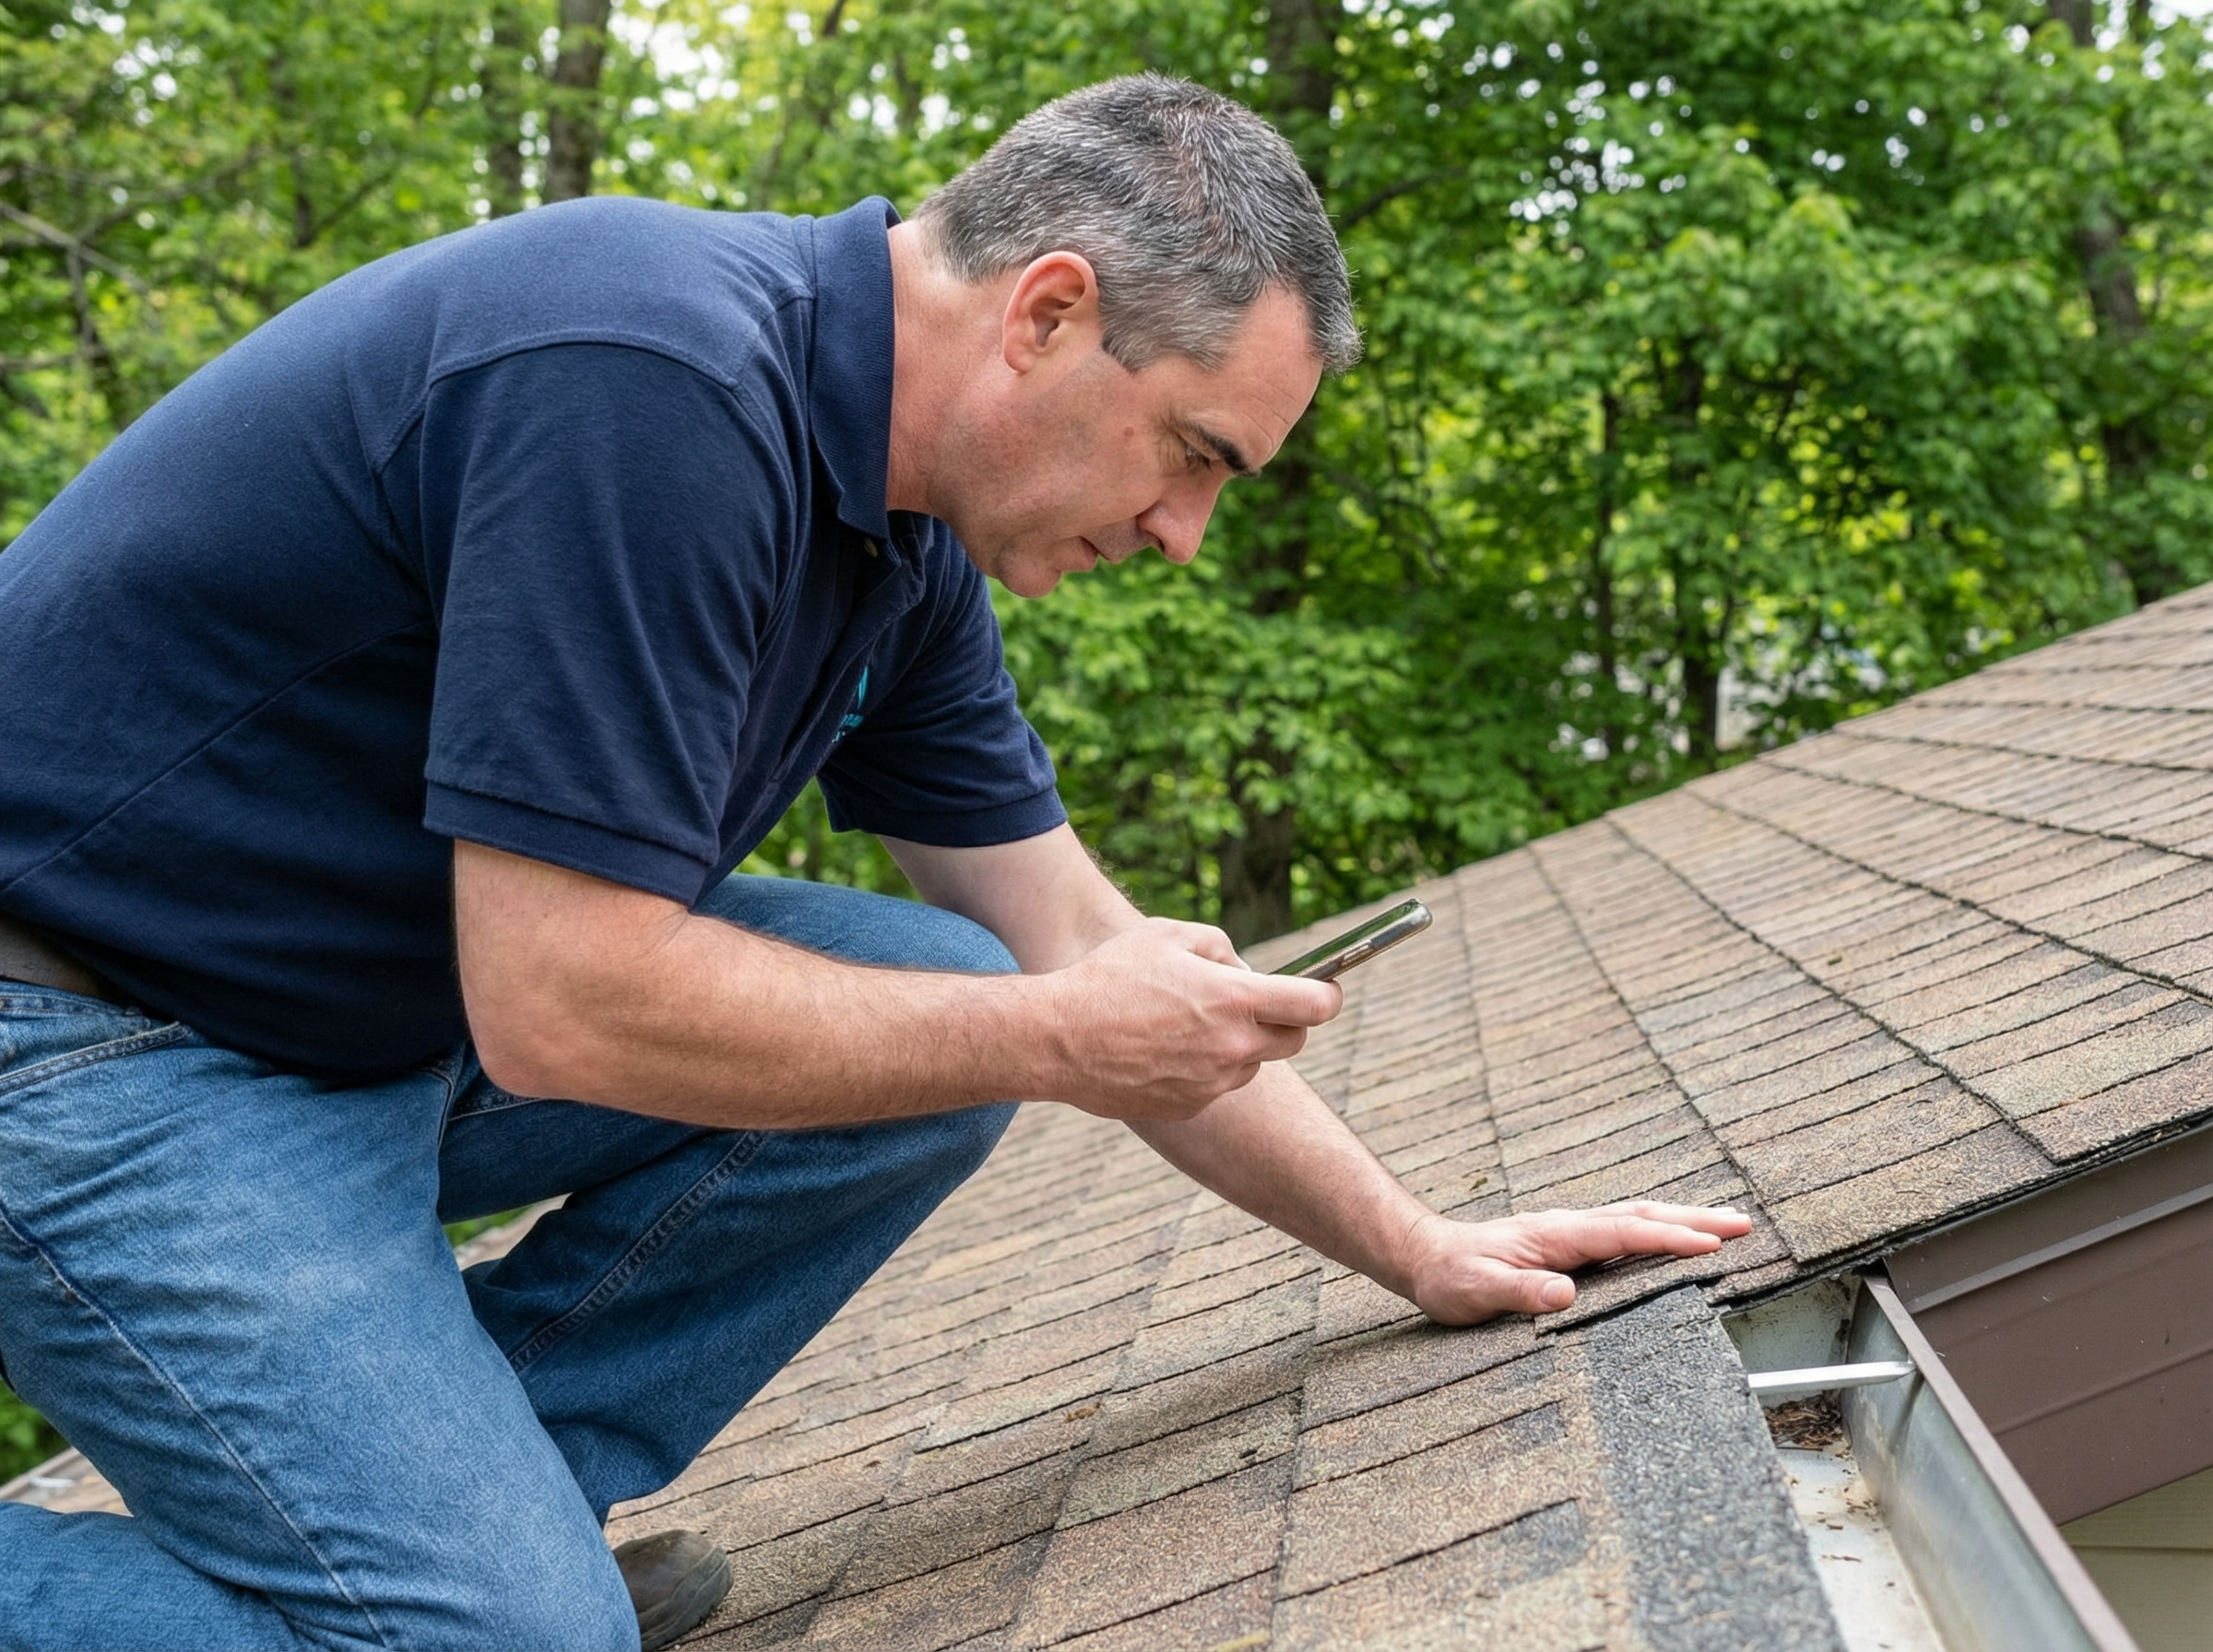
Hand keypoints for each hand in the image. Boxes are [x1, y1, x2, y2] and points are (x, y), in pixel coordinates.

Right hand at [1029, 918, 1340, 1120]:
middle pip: (1295, 1041)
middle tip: (1253, 1003)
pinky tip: (1160, 1050)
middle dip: (1285, 1020)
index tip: (1323, 991)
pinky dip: (1202, 1069)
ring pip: (1249, 1064)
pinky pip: (1214, 1087)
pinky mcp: (1188, 1108)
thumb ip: (1220, 946)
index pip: (1315, 1006)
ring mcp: (1211, 1084)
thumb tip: (1245, 970)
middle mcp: (1232, 1047)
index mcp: (1234, 1000)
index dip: (1327, 996)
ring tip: (1184, 1023)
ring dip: (1236, 1044)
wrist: (1057, 1038)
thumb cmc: (1109, 977)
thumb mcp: (1166, 935)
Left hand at [1399, 1201, 1754, 1324]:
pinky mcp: (1570, 1244)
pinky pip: (1625, 1231)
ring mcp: (1571, 1233)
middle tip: (1745, 1224)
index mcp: (1555, 1235)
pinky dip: (1659, 1229)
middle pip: (1642, 1216)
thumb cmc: (1450, 1278)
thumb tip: (1564, 1294)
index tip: (1711, 1245)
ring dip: (1683, 1219)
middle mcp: (1569, 1227)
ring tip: (1728, 1224)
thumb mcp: (1476, 1291)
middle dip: (1694, 1219)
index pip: (1623, 1233)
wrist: (1425, 1257)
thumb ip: (1519, 1292)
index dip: (1668, 1239)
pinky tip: (1676, 1237)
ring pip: (1637, 1219)